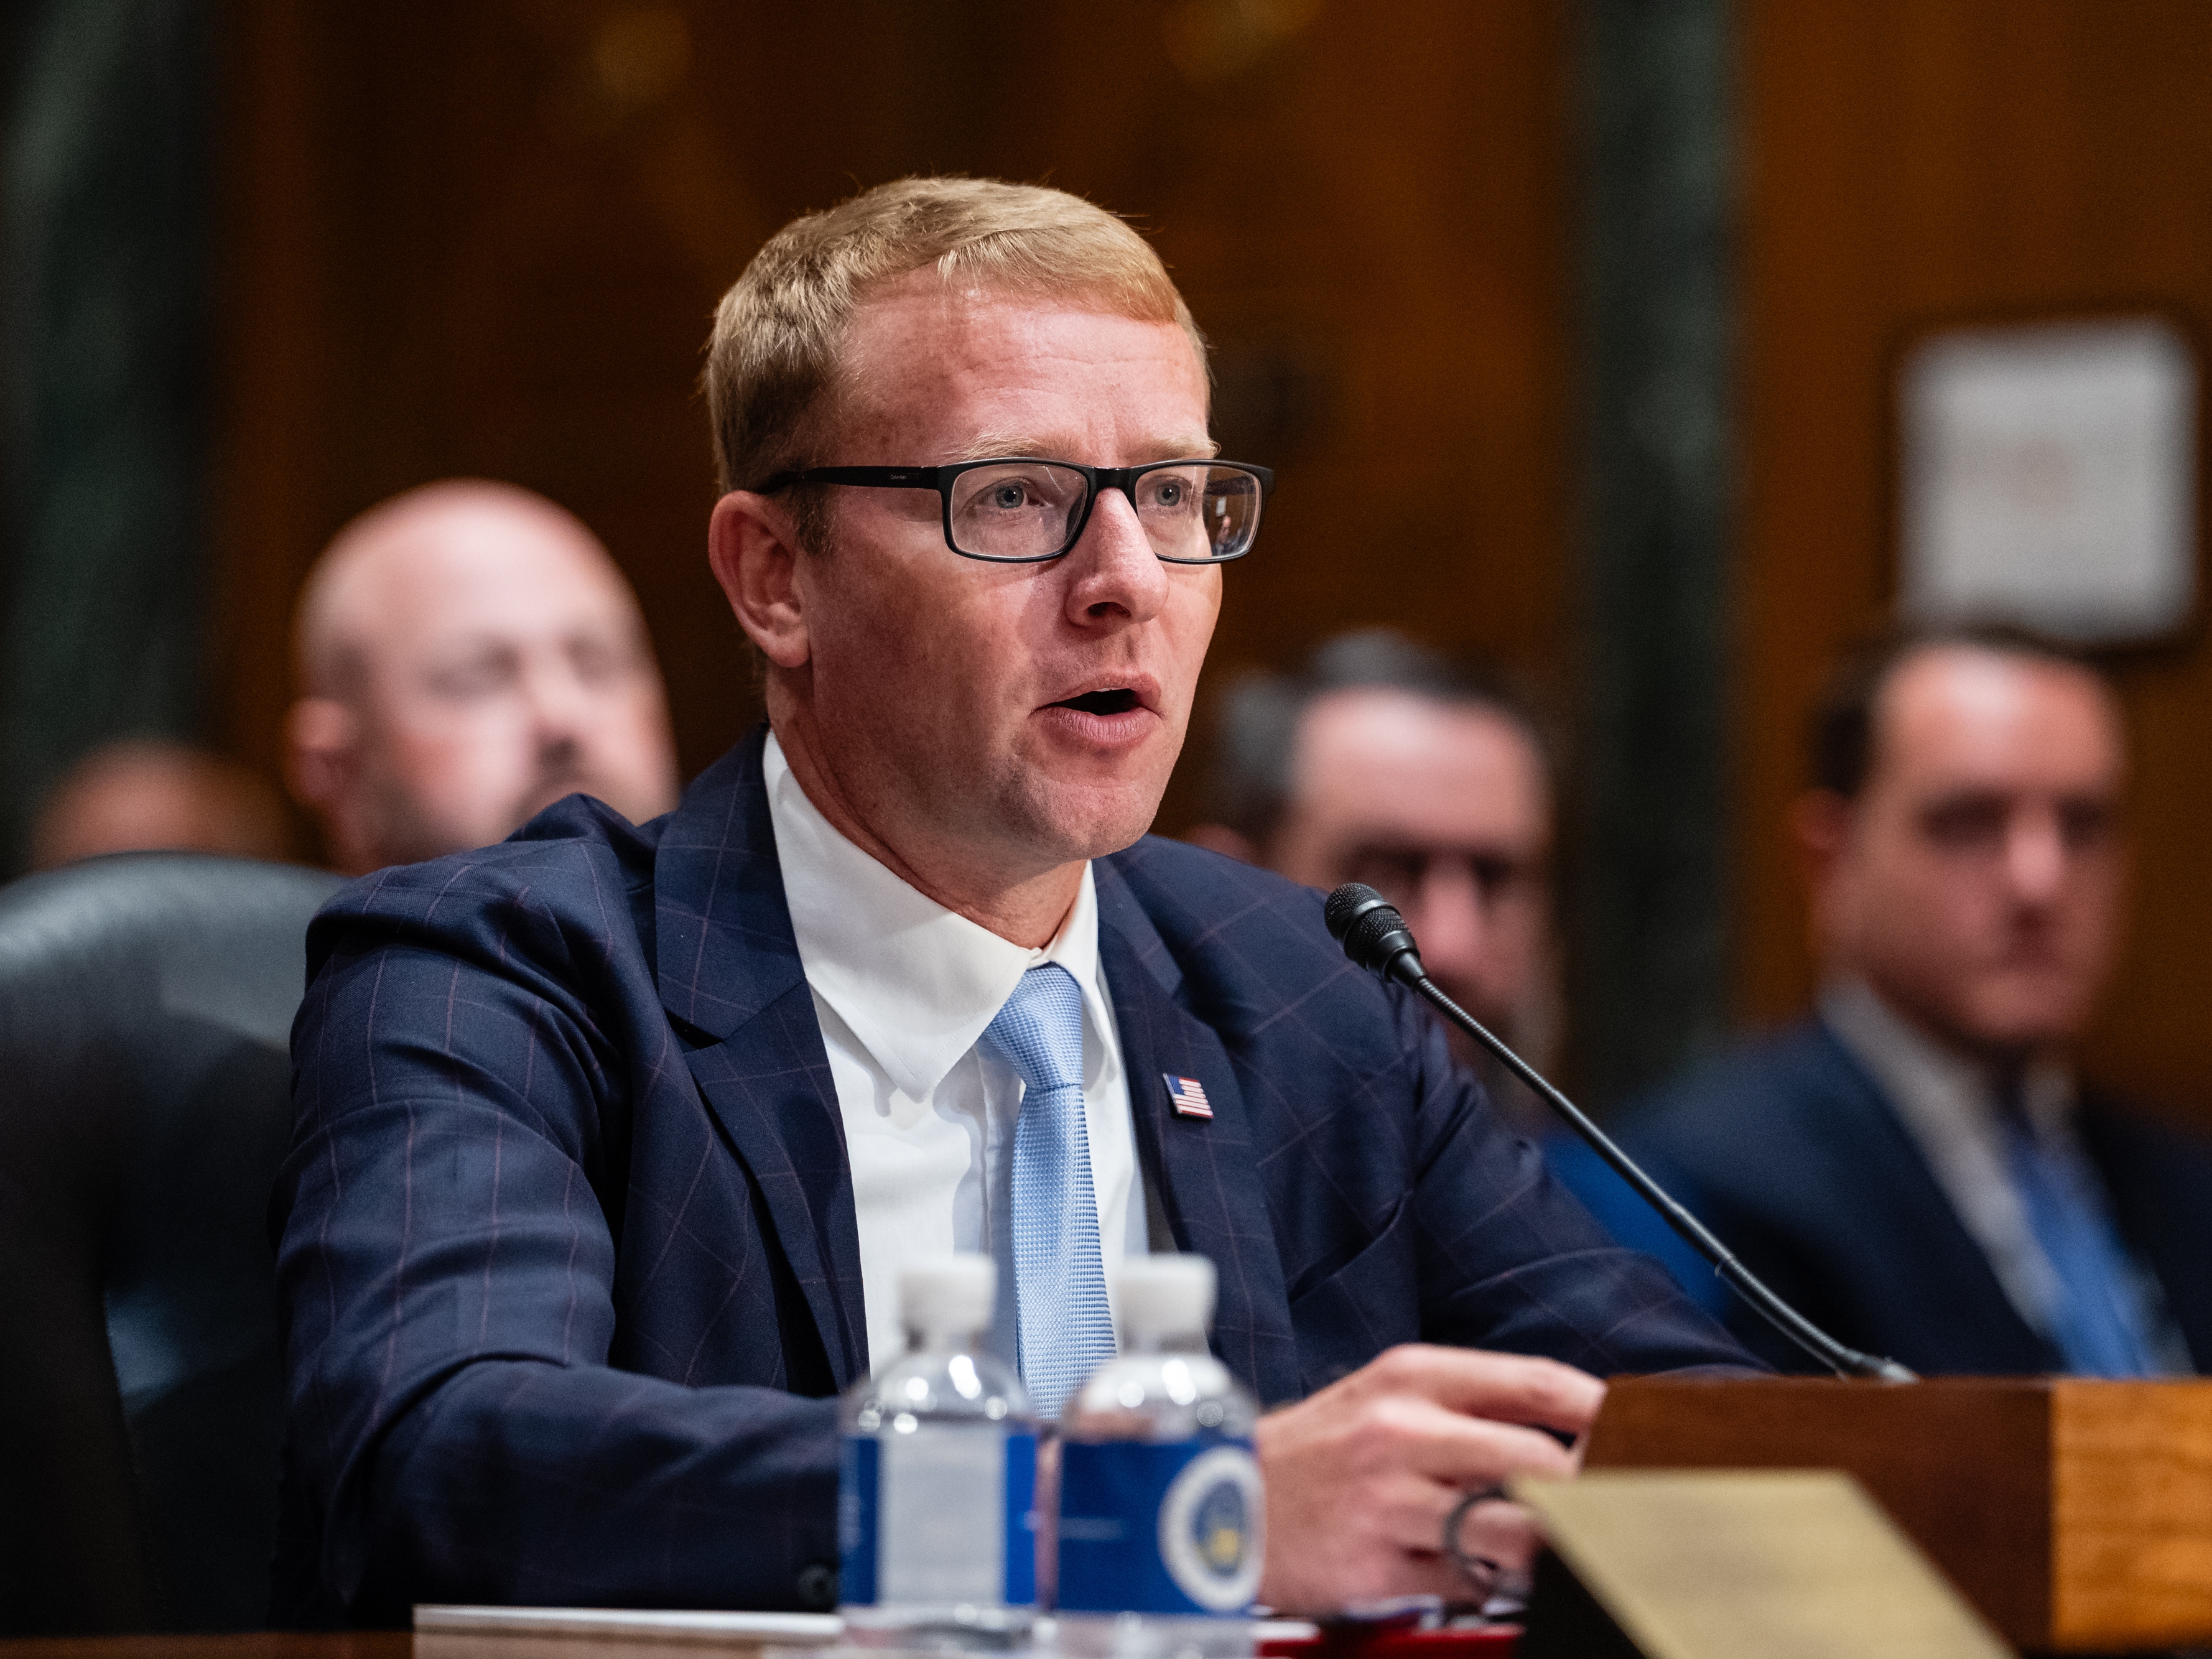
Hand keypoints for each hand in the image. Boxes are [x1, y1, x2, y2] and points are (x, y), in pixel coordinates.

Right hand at [1252, 1344, 1603, 1614]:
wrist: (1221, 1495)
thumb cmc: (1317, 1450)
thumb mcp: (1388, 1397)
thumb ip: (1474, 1406)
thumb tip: (1570, 1430)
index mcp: (1413, 1376)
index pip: (1539, 1384)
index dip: (1605, 1412)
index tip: (1644, 1434)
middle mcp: (1403, 1431)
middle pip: (1542, 1461)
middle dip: (1597, 1489)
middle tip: (1631, 1504)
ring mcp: (1390, 1499)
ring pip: (1514, 1529)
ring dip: (1556, 1546)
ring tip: (1571, 1547)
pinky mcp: (1379, 1563)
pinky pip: (1469, 1582)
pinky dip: (1496, 1585)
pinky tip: (1495, 1576)